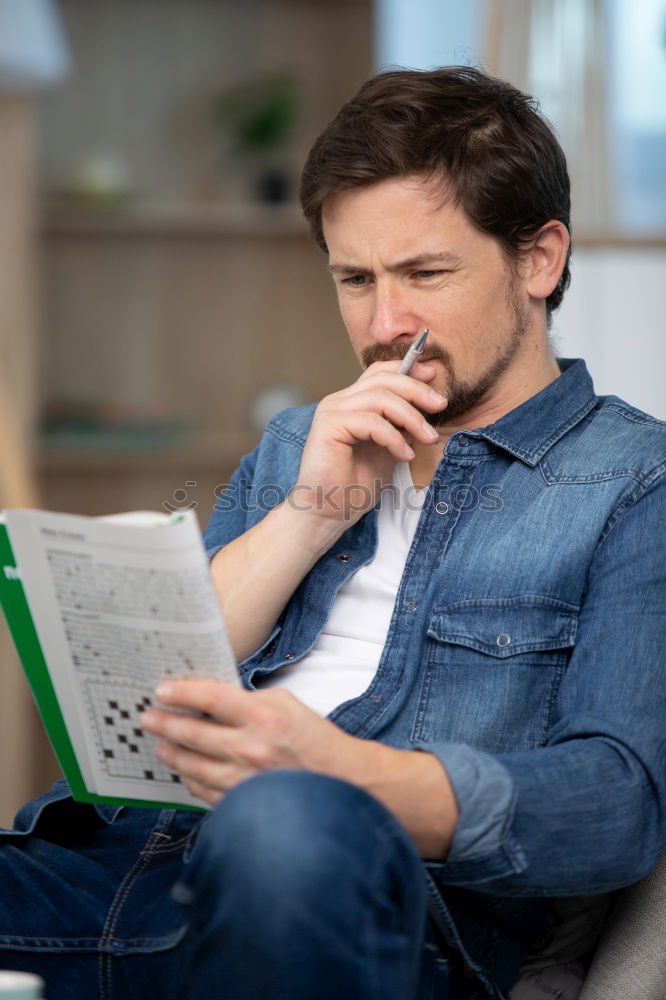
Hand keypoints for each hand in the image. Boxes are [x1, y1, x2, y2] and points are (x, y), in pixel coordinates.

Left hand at [139, 679, 361, 806]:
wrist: (341, 780)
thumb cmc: (314, 738)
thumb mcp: (285, 704)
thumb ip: (248, 701)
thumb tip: (210, 701)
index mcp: (263, 716)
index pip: (210, 699)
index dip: (182, 693)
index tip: (162, 691)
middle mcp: (250, 747)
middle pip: (193, 733)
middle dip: (165, 723)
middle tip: (147, 717)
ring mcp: (245, 779)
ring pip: (193, 765)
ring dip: (172, 753)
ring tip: (160, 745)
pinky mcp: (244, 803)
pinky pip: (205, 791)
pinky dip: (191, 779)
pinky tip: (185, 771)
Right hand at [294, 361, 446, 524]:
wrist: (330, 511)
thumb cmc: (356, 484)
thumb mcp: (389, 447)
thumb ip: (401, 425)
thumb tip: (428, 405)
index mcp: (351, 403)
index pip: (379, 372)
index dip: (408, 368)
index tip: (433, 376)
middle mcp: (339, 401)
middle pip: (382, 379)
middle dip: (416, 390)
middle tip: (440, 405)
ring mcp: (331, 412)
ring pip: (380, 398)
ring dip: (411, 417)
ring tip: (428, 438)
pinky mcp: (328, 427)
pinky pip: (371, 422)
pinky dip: (394, 438)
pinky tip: (405, 455)